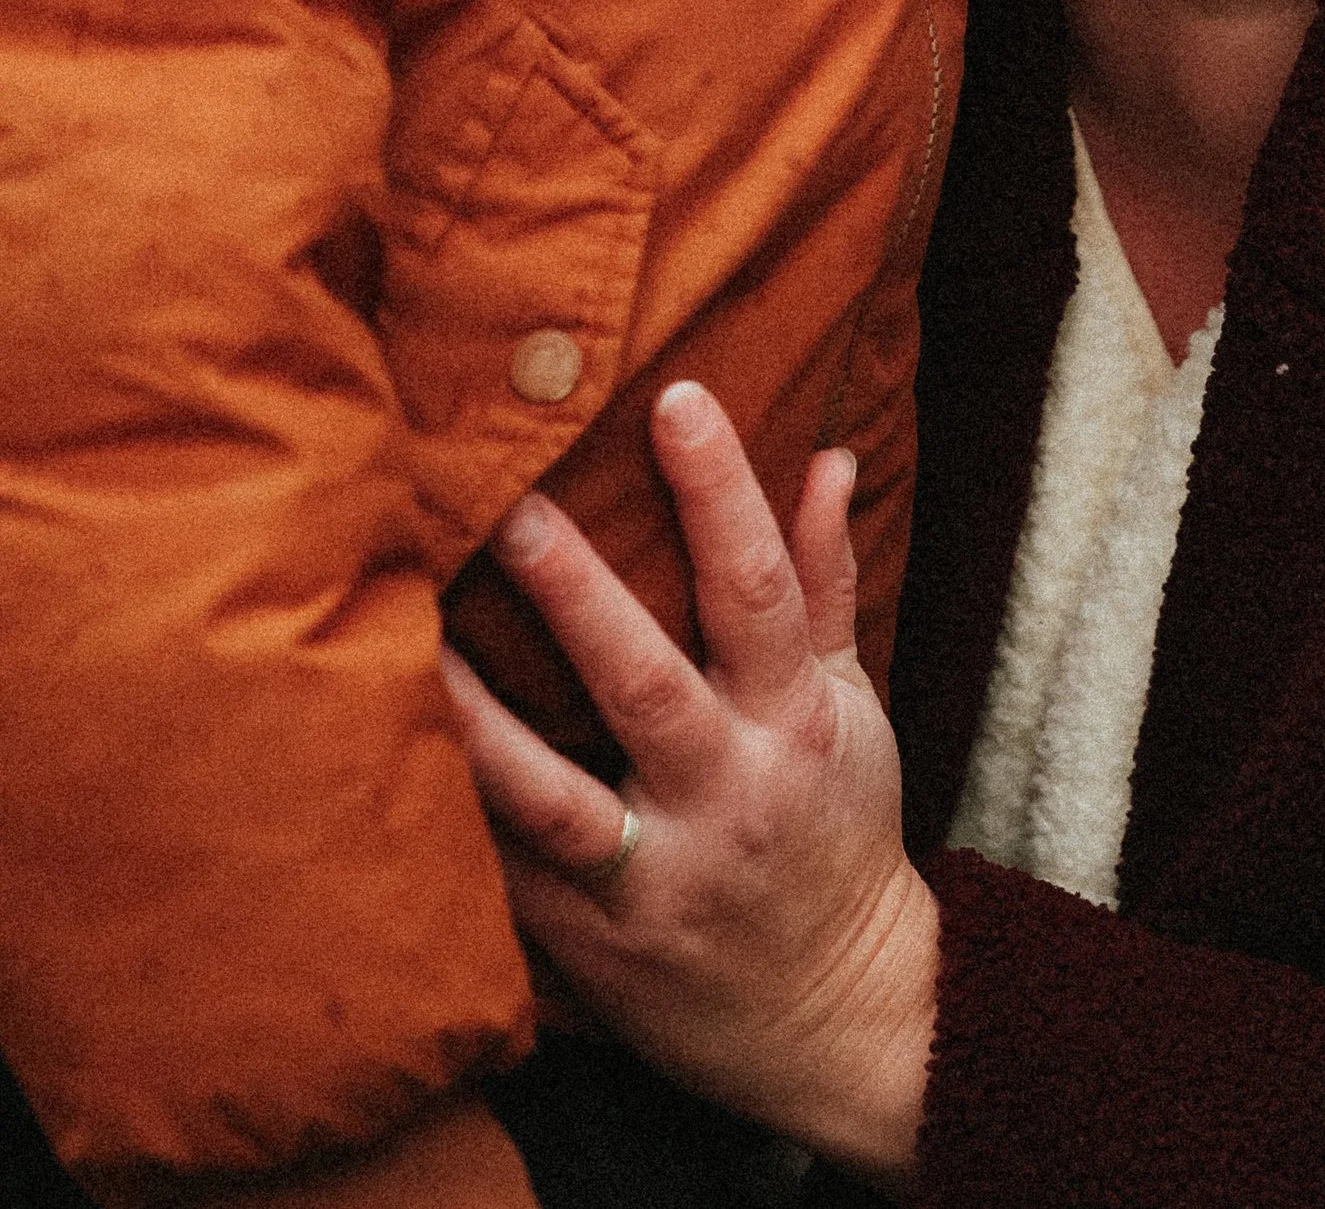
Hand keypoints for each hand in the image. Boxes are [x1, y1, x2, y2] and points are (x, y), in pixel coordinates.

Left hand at [441, 380, 936, 1183]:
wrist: (836, 1015)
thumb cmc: (835, 828)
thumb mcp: (852, 703)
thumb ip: (825, 579)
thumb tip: (829, 456)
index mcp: (793, 721)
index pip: (758, 589)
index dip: (721, 491)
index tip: (678, 398)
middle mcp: (726, 795)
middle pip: (646, 684)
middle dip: (579, 596)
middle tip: (513, 507)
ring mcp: (654, 876)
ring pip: (551, 796)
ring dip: (478, 719)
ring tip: (411, 638)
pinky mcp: (590, 943)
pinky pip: (507, 874)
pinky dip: (452, 818)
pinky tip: (384, 758)